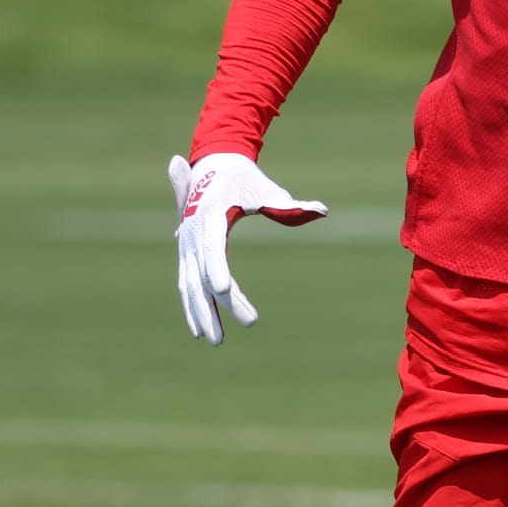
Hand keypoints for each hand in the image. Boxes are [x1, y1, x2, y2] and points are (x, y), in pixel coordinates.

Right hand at [168, 153, 327, 345]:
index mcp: (210, 214)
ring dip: (201, 313)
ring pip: (190, 285)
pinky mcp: (186, 254)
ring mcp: (185, 245)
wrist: (212, 166)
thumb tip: (321, 211)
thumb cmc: (243, 178)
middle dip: (218, 303)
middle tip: (247, 323)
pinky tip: (201, 330)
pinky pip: (186, 284)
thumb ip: (288, 205)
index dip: (215, 268)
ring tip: (217, 341)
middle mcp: (192, 233)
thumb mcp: (265, 188)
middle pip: (202, 274)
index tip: (222, 290)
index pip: (212, 247)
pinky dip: (192, 306)